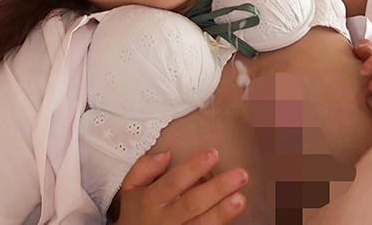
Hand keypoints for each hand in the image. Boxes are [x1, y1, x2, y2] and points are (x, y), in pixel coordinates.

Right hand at [114, 148, 248, 224]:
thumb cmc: (136, 211)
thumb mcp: (131, 187)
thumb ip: (144, 168)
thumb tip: (167, 154)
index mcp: (151, 200)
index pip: (173, 182)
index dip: (193, 168)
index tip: (213, 152)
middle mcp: (165, 219)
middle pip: (192, 203)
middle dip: (216, 189)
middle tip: (240, 174)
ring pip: (201, 224)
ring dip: (222, 212)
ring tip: (240, 198)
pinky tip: (234, 214)